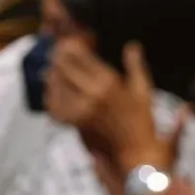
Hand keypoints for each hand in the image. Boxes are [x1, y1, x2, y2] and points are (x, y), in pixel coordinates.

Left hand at [46, 39, 186, 174]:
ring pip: (57, 86)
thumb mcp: (143, 89)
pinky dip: (50, 96)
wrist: (135, 152)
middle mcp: (91, 95)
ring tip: (51, 67)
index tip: (69, 41)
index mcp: (109, 83)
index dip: (72, 47)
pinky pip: (55, 107)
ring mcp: (80, 111)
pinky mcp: (74, 124)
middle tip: (56, 50)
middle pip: (65, 68)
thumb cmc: (142, 120)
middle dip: (58, 56)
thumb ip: (136, 65)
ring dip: (52, 74)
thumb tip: (132, 45)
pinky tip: (51, 89)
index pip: (81, 57)